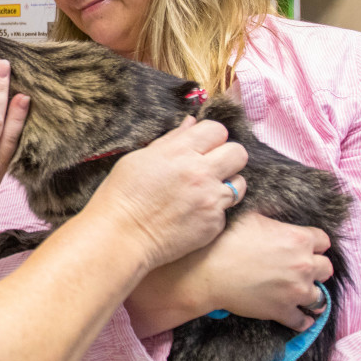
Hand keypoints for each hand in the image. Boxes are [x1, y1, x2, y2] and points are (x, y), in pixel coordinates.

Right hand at [88, 117, 248, 269]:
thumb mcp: (138, 158)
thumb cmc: (121, 195)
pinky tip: (192, 213)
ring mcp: (210, 200)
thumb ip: (170, 140)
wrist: (119, 236)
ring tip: (204, 191)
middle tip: (210, 166)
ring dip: (226, 183)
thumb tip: (191, 123)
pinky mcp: (214, 224)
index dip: (210, 136)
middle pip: (238, 153)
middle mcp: (200, 173)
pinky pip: (226, 210)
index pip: (217, 130)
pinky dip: (213, 210)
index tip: (202, 145)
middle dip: (227, 157)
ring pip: (240, 182)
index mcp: (179, 152)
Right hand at [169, 212, 332, 330]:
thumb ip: (271, 214)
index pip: (324, 241)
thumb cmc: (224, 241)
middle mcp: (303, 265)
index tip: (304, 247)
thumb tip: (275, 208)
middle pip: (326, 268)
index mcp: (297, 239)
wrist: (206, 272)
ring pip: (319, 296)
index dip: (313, 243)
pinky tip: (297, 315)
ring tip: (297, 291)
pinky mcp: (284, 311)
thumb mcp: (249, 216)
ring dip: (309, 292)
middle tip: (300, 268)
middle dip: (315, 267)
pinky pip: (302, 320)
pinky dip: (300, 318)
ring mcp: (296, 290)